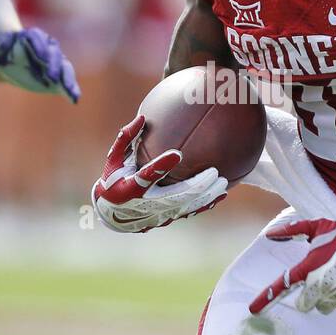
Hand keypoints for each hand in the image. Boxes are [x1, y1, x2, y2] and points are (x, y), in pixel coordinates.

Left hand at [0, 28, 79, 102]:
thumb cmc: (5, 53)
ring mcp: (56, 63)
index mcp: (33, 37)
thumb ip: (2, 45)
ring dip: (67, 79)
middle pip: (54, 54)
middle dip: (54, 66)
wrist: (13, 62)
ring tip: (68, 89)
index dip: (40, 47)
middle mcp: (48, 48)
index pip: (38, 38)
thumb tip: (3, 46)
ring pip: (64, 68)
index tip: (41, 58)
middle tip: (51, 77)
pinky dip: (72, 90)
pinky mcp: (59, 78)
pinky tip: (74, 100)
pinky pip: (68, 82)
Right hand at [91, 115, 227, 232]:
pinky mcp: (166, 217)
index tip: (177, 154)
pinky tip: (221, 196)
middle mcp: (145, 204)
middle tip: (215, 172)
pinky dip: (205, 204)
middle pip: (175, 196)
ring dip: (205, 196)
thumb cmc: (114, 179)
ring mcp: (157, 213)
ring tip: (223, 184)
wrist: (112, 213)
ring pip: (186, 206)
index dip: (161, 166)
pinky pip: (188, 211)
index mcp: (130, 187)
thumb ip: (126, 138)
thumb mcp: (113, 158)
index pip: (146, 176)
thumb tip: (143, 117)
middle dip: (197, 186)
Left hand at [249, 216, 335, 314]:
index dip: (266, 298)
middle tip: (320, 277)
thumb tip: (269, 235)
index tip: (253, 309)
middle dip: (308, 296)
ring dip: (326, 297)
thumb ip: (292, 231)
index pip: (283, 285)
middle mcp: (321, 284)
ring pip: (324, 306)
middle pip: (305, 304)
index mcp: (309, 267)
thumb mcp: (317, 227)